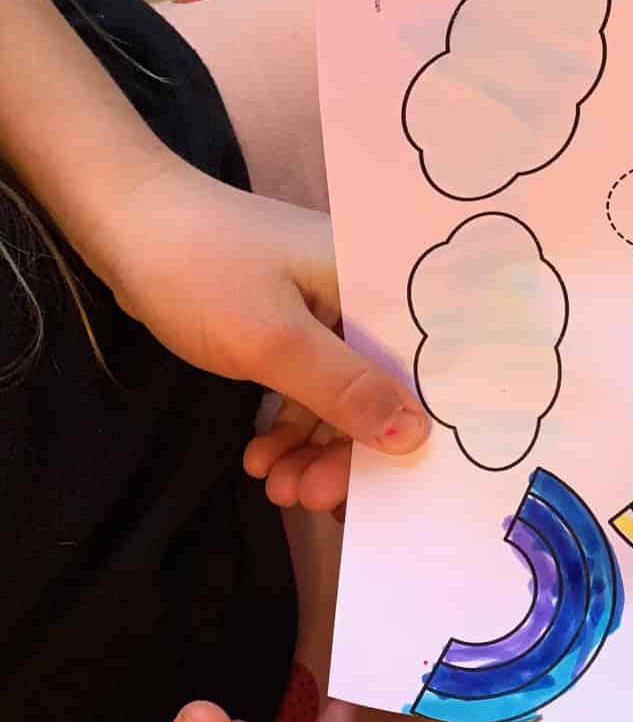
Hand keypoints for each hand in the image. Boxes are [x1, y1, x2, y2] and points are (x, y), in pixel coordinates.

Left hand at [94, 158, 427, 510]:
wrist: (122, 223)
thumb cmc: (202, 268)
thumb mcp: (273, 339)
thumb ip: (345, 387)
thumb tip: (417, 437)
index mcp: (380, 283)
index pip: (421, 366)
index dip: (410, 430)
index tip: (382, 489)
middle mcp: (367, 295)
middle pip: (382, 389)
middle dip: (348, 451)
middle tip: (311, 498)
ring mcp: (327, 311)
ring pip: (342, 396)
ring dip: (314, 448)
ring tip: (279, 487)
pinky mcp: (292, 326)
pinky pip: (309, 388)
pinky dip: (290, 427)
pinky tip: (263, 458)